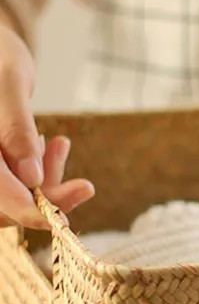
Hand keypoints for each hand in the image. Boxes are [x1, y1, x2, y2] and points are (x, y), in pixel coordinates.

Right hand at [0, 21, 93, 227]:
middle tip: (86, 186)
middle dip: (47, 195)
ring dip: (46, 177)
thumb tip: (32, 179)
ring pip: (16, 191)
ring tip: (59, 144)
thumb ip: (15, 130)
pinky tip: (55, 143)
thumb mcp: (8, 85)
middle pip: (6, 200)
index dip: (26, 210)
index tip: (61, 218)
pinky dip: (41, 166)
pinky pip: (19, 176)